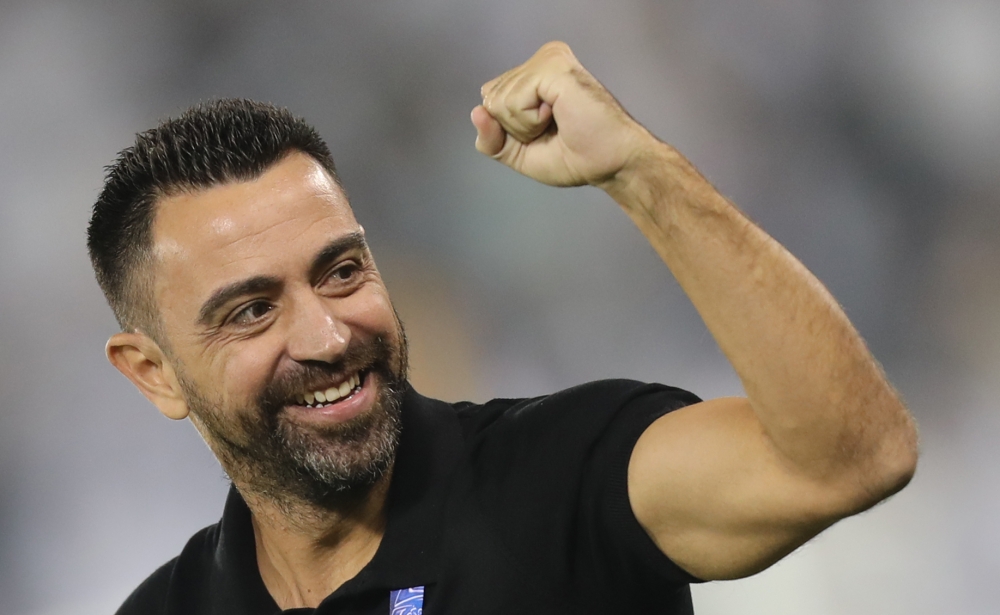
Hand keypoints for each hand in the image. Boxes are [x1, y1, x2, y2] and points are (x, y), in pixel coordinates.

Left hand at [472, 41, 653, 188]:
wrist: (609, 164)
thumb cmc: (576, 157)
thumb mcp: (519, 153)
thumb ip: (491, 139)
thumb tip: (476, 111)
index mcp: (534, 73)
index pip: (489, 98)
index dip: (507, 129)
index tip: (544, 133)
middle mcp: (541, 59)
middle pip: (489, 99)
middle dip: (515, 128)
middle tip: (554, 130)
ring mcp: (548, 59)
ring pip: (498, 102)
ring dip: (525, 127)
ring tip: (559, 123)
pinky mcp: (553, 67)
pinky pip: (512, 102)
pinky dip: (529, 122)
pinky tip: (558, 115)